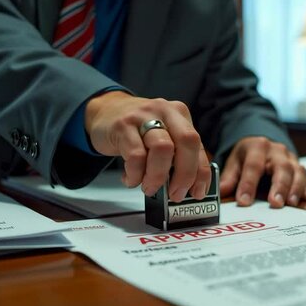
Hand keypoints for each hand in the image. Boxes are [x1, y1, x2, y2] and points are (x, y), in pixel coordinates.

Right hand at [84, 91, 210, 201]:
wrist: (104, 111)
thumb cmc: (137, 129)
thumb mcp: (162, 135)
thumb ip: (176, 156)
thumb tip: (186, 187)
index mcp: (180, 114)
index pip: (198, 145)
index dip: (200, 173)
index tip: (197, 193)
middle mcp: (165, 111)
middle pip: (187, 142)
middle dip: (185, 175)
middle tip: (175, 194)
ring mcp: (143, 116)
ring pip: (162, 149)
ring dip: (158, 176)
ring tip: (149, 187)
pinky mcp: (123, 126)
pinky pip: (136, 155)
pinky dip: (135, 174)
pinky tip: (131, 178)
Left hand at [219, 137, 305, 207]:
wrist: (263, 144)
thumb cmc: (248, 157)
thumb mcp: (234, 162)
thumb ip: (228, 178)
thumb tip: (220, 192)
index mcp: (257, 147)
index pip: (253, 166)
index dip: (248, 184)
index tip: (243, 201)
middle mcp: (277, 152)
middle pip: (282, 168)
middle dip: (279, 186)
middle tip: (275, 204)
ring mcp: (292, 160)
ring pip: (299, 172)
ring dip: (296, 189)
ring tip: (291, 204)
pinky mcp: (300, 169)